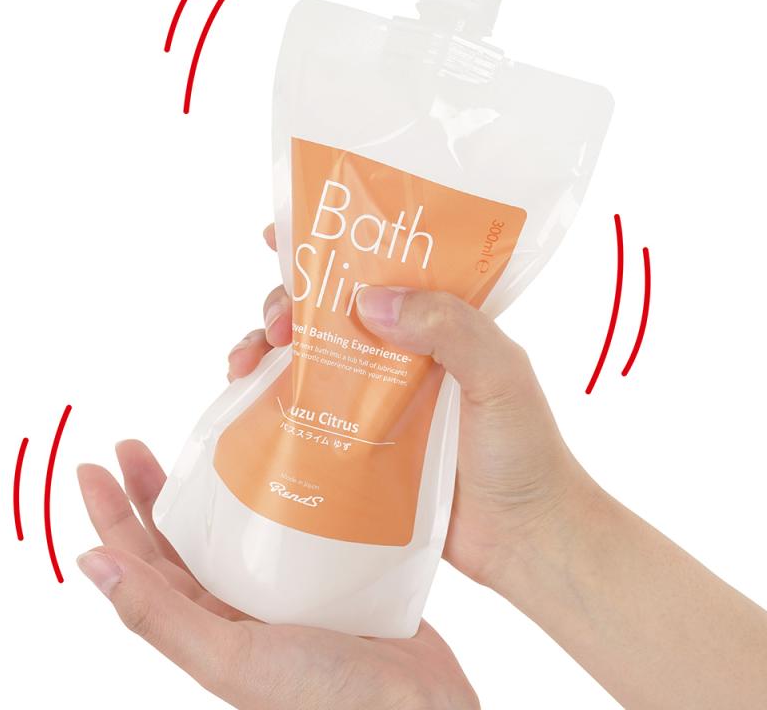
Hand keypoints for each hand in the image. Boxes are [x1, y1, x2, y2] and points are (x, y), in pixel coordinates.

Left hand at [77, 441, 478, 708]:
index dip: (113, 516)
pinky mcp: (322, 572)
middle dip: (151, 492)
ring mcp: (280, 588)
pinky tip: (272, 466)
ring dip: (206, 489)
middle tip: (132, 444)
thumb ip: (159, 614)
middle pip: (178, 539)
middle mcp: (236, 606)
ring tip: (195, 445)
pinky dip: (270, 494)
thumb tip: (90, 564)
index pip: (143, 564)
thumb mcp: (228, 655)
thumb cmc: (323, 696)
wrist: (417, 709)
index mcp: (207, 628)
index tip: (95, 467)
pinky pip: (285, 526)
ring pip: (230, 528)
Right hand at [232, 225, 587, 591]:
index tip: (283, 233)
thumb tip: (369, 301)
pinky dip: (268, 398)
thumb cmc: (524, 451)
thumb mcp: (502, 375)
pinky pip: (303, 409)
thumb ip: (450, 327)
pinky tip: (246, 397)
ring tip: (245, 362)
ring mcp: (373, 398)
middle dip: (287, 302)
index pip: (381, 267)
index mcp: (436, 322)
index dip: (332, 246)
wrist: (520, 537)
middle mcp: (399, 352)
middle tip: (278, 322)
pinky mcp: (355, 442)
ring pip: (306, 355)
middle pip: (328, 309)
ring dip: (266, 347)